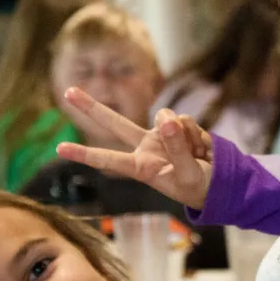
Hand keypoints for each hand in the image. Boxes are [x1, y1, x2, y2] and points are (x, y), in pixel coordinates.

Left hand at [55, 87, 215, 208]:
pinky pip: (186, 121)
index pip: (109, 159)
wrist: (219, 183)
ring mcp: (160, 135)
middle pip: (114, 123)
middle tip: (68, 92)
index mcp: (142, 168)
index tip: (60, 148)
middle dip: (91, 107)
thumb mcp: (188, 175)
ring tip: (197, 157)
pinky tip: (202, 150)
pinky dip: (198, 136)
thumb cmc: (198, 188)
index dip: (85, 154)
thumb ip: (178, 149)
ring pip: (166, 119)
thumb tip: (169, 120)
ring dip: (186, 136)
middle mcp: (145, 148)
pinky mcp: (177, 127)